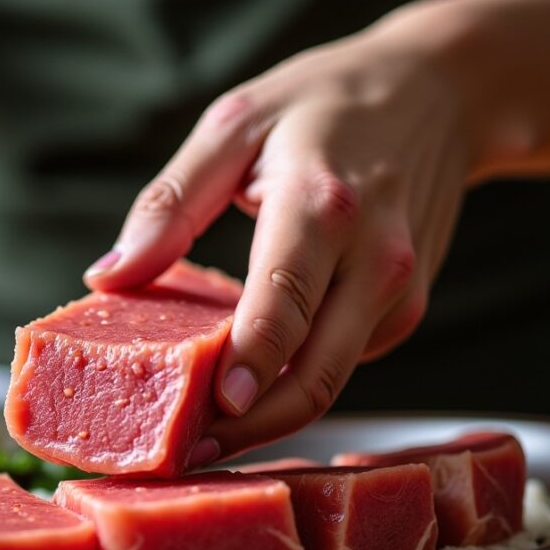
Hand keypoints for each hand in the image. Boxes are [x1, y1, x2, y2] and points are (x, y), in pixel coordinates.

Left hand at [84, 26, 470, 460]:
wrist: (441, 94)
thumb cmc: (326, 103)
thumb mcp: (235, 123)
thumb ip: (170, 204)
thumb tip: (108, 277)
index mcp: (324, 205)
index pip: (286, 302)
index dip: (249, 365)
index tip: (210, 416)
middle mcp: (374, 259)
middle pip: (315, 373)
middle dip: (248, 428)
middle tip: (180, 455)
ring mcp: (400, 291)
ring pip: (330, 382)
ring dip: (267, 419)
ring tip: (198, 435)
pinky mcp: (405, 310)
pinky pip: (342, 363)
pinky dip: (294, 383)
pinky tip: (247, 383)